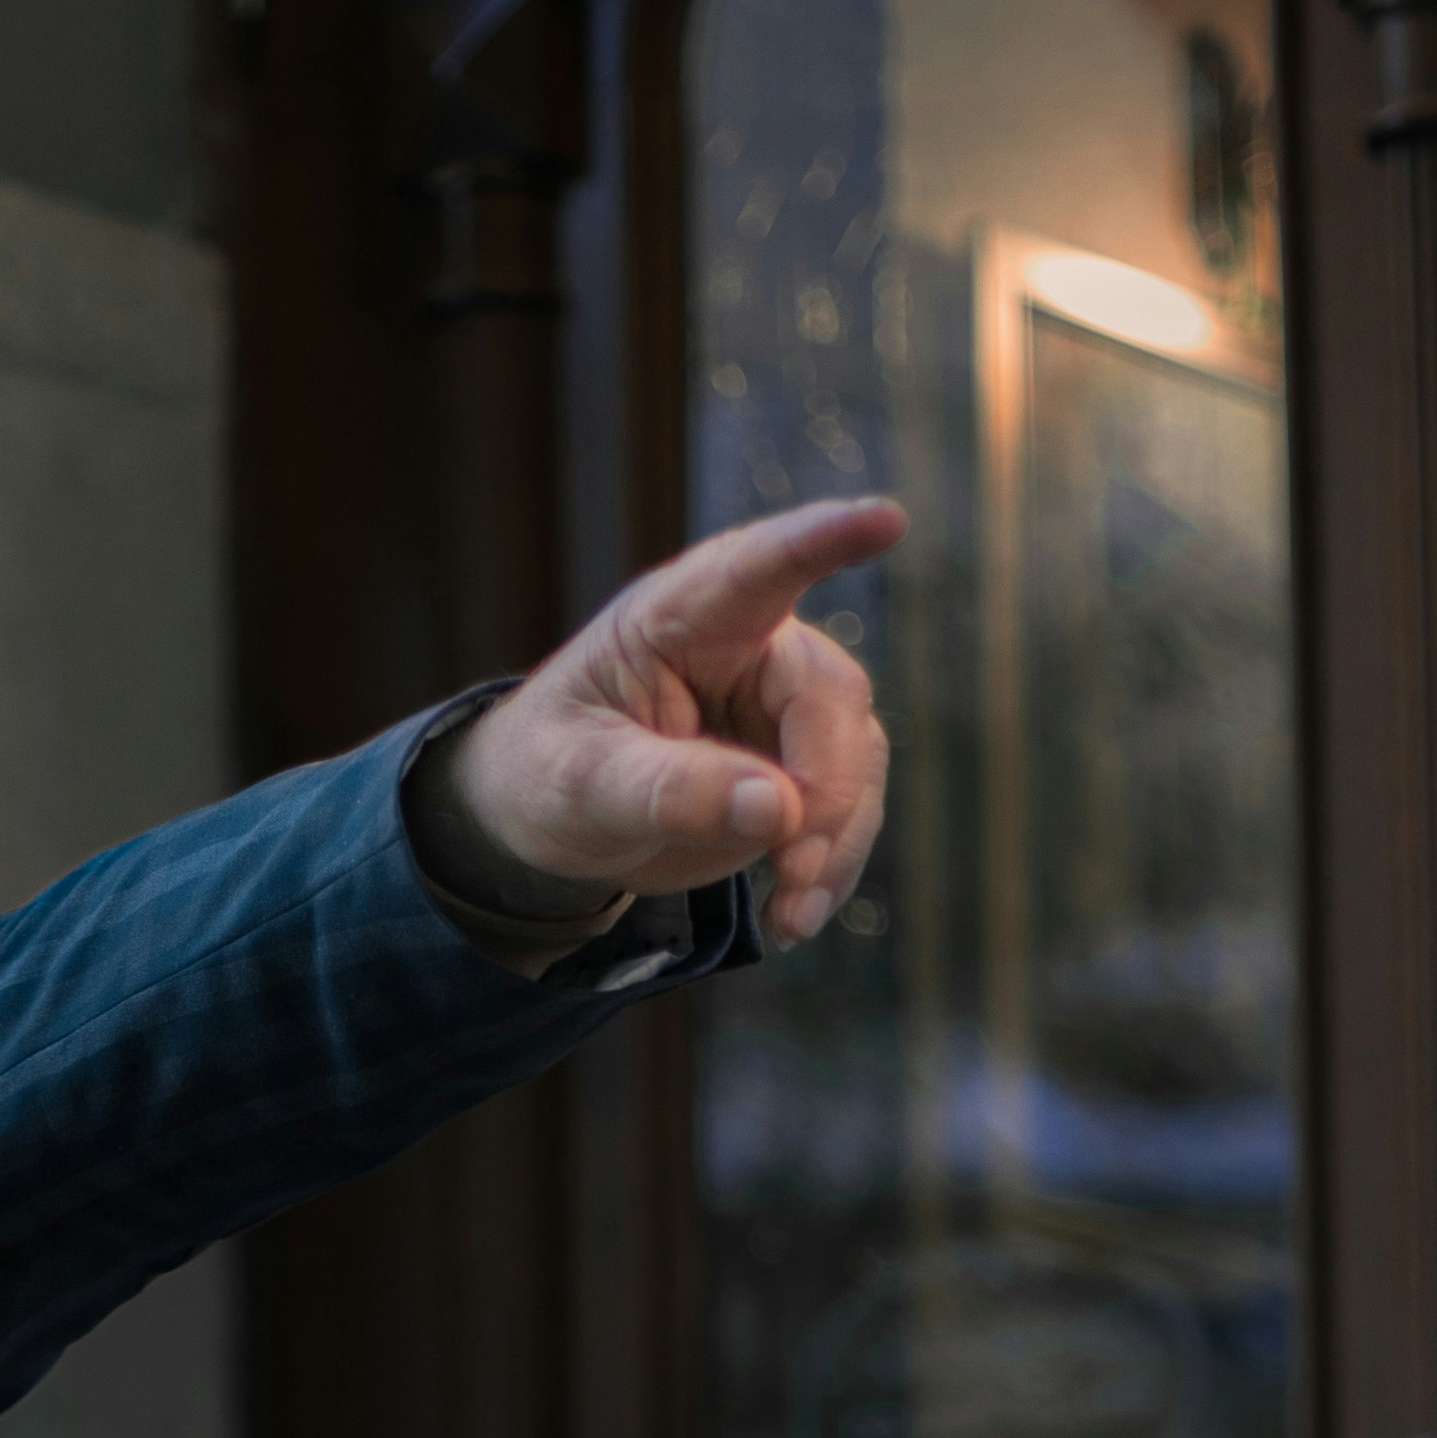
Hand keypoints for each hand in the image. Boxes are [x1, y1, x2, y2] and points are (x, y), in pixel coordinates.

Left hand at [423, 494, 900, 955]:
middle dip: (824, 787)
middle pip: (829, 695)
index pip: (762, 566)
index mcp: (682, 615)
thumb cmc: (551, 771)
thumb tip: (778, 808)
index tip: (885, 519)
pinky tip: (791, 919)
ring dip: (836, 840)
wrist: (553, 817)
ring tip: (790, 914)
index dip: (824, 540)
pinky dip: (832, 867)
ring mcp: (784, 707)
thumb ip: (670, 790)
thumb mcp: (582, 786)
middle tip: (790, 864)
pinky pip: (850, 810)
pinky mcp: (802, 766)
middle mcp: (752, 644)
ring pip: (858, 756)